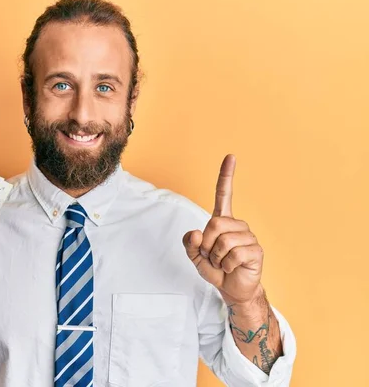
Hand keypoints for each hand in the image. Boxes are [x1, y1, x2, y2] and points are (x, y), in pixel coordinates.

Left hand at [182, 154, 263, 303]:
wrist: (232, 289)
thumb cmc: (216, 269)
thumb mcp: (195, 257)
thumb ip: (189, 244)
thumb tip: (195, 233)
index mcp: (222, 221)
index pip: (224, 194)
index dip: (226, 176)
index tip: (230, 156)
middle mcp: (237, 225)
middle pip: (214, 224)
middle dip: (206, 244)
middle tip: (211, 256)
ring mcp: (248, 236)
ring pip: (223, 241)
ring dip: (216, 257)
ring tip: (222, 262)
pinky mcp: (256, 250)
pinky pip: (233, 254)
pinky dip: (226, 265)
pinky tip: (232, 267)